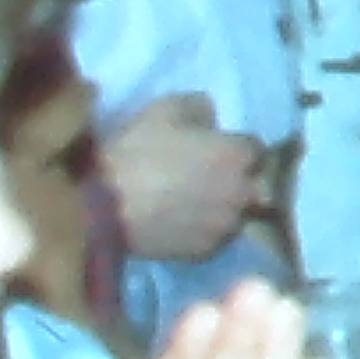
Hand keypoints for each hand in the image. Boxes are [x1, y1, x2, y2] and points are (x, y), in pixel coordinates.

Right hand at [96, 97, 265, 268]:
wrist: (103, 206)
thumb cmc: (137, 151)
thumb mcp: (166, 109)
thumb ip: (200, 107)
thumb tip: (212, 119)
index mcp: (237, 156)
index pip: (257, 149)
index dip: (238, 147)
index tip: (221, 149)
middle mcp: (241, 192)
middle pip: (254, 185)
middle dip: (240, 180)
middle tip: (213, 178)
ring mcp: (224, 226)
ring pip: (237, 215)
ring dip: (224, 208)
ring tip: (196, 204)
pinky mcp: (204, 251)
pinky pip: (214, 237)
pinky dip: (205, 230)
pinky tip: (183, 223)